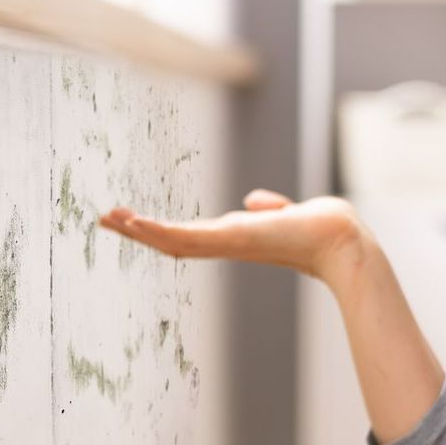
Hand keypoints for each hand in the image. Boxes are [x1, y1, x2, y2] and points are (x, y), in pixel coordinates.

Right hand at [98, 189, 368, 283]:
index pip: (190, 235)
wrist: (340, 239)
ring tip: (110, 219)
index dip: (161, 230)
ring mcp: (227, 243)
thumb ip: (271, 209)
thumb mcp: (288, 214)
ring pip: (173, 241)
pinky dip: (159, 231)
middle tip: (105, 220)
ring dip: (140, 231)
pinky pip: (187, 237)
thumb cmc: (321, 228)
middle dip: (139, 232)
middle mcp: (227, 243)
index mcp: (236, 237)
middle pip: (173, 241)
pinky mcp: (232, 238)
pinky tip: (134, 222)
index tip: (134, 221)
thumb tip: (258, 202)